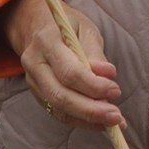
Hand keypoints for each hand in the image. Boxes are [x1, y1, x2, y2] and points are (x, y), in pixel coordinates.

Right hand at [0, 0, 122, 129]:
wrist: (38, 26)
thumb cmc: (68, 26)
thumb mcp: (86, 30)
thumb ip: (95, 54)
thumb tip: (108, 77)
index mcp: (47, 41)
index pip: (69, 72)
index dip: (93, 85)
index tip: (115, 90)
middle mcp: (34, 63)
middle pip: (60, 96)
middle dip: (90, 110)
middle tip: (116, 116)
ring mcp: (32, 81)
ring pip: (58, 109)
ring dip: (87, 120)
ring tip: (112, 123)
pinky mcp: (37, 94)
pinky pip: (58, 113)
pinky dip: (80, 120)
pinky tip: (99, 122)